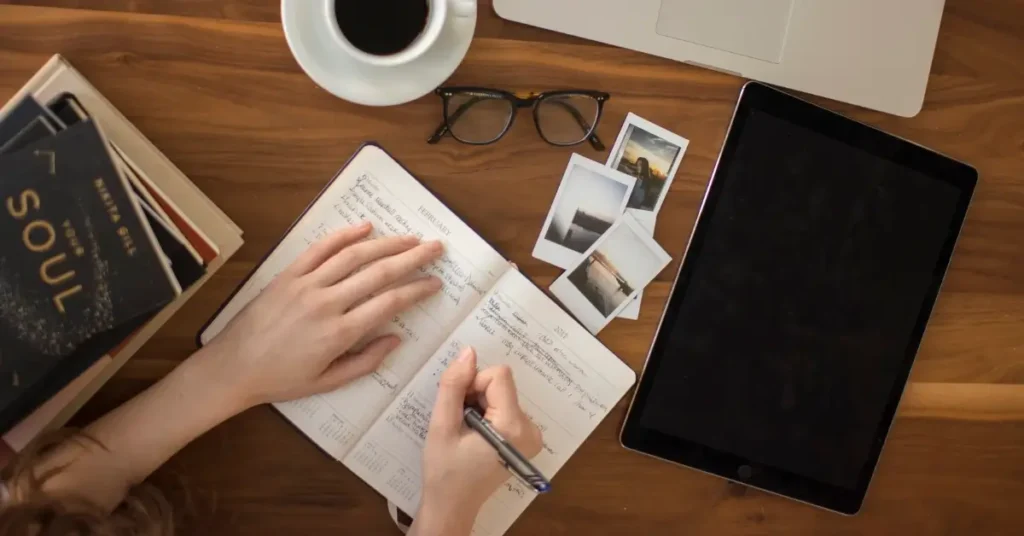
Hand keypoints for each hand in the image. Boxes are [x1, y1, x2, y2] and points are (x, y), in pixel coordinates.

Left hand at [202, 221, 443, 407]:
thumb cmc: (282, 379)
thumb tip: (397, 338)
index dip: (417, 290)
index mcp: (339, 333)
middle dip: (412, 258)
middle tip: (436, 248)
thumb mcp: (328, 382)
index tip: (435, 283)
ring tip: (410, 238)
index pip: (389, 303)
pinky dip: (344, 235)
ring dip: (386, 243)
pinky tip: (365, 227)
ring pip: (354, 256)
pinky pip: (320, 249)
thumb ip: (366, 362)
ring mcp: (306, 285)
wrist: (233, 367)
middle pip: (378, 272)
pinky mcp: (288, 275)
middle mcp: (326, 303)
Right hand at [413, 348, 542, 535]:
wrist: (452, 506)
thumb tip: (468, 352)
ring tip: (466, 431)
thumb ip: (453, 386)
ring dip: (480, 404)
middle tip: (460, 423)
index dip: (472, 384)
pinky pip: (506, 406)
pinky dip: (488, 413)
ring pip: (502, 393)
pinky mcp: (526, 438)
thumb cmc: (444, 472)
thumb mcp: (442, 426)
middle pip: (501, 384)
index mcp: (513, 426)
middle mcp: (531, 429)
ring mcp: (532, 435)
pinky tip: (475, 435)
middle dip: (476, 395)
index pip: (498, 376)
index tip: (459, 408)